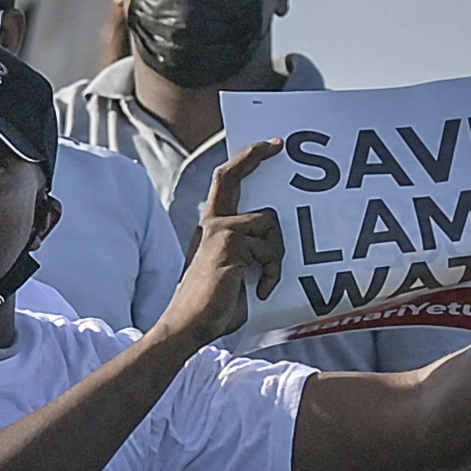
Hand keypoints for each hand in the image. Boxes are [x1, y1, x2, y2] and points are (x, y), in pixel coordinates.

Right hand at [162, 139, 279, 344]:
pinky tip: (260, 291)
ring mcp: (219, 231)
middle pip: (231, 176)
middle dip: (255, 155)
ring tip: (264, 279)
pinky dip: (272, 272)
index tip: (268, 146)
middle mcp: (212, 224)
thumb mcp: (234, 270)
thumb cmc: (214, 306)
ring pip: (269, 224)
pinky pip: (270, 249)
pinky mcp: (230, 244)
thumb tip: (275, 240)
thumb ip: (249, 250)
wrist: (190, 326)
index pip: (225, 184)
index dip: (245, 161)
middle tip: (280, 144)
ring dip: (276, 255)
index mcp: (212, 228)